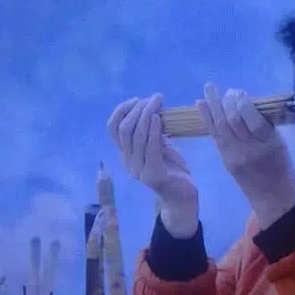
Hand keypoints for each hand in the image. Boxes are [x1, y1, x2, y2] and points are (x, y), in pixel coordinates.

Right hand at [107, 93, 198, 236]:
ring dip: (147, 115)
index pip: (112, 128)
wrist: (182, 196)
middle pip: (124, 129)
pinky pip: (150, 148)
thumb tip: (151, 108)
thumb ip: (152, 132)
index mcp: (126, 154)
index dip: (121, 110)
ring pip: (136, 136)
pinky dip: (153, 130)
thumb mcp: (159, 146)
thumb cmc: (172, 169)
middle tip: (155, 98)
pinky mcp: (153, 174)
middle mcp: (128, 162)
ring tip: (158, 103)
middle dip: (138, 109)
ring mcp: (138, 170)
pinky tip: (158, 119)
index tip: (138, 99)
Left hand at [196, 83, 294, 228]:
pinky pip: (215, 136)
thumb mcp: (280, 143)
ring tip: (208, 88)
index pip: (251, 119)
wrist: (271, 196)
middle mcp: (249, 150)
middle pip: (233, 121)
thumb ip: (264, 124)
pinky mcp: (225, 160)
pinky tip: (201, 105)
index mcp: (268, 144)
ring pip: (220, 127)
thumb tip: (245, 102)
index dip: (243, 102)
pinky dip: (207, 119)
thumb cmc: (280, 166)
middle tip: (228, 90)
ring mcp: (234, 156)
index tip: (241, 92)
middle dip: (227, 101)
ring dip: (213, 105)